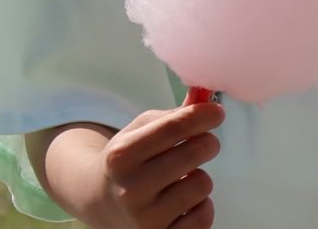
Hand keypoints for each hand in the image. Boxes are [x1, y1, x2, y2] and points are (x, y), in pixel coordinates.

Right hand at [83, 98, 222, 228]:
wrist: (100, 203)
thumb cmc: (127, 161)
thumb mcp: (138, 132)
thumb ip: (172, 116)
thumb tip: (206, 100)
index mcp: (122, 156)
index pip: (174, 127)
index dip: (203, 115)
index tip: (218, 112)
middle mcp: (130, 189)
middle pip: (194, 153)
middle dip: (208, 142)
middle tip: (205, 143)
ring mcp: (146, 219)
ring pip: (203, 184)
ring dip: (200, 177)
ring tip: (184, 177)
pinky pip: (204, 216)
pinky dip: (202, 205)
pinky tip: (185, 202)